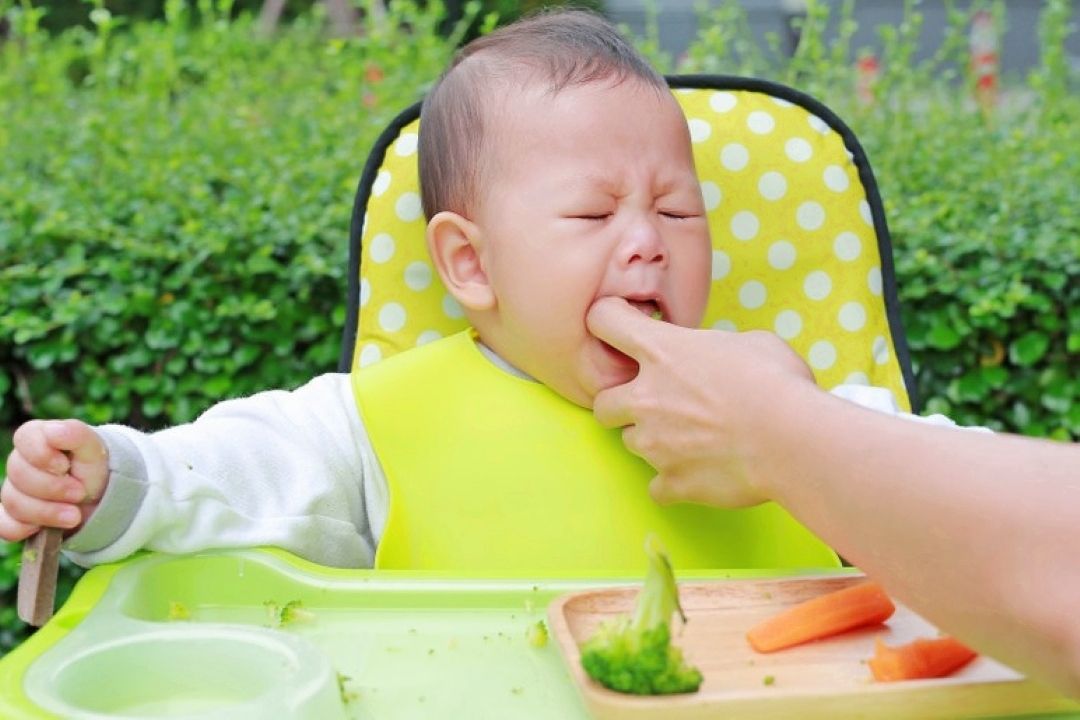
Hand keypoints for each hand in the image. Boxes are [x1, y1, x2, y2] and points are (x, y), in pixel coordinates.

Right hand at [0, 420, 108, 541]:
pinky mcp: (13, 517)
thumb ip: (76, 434)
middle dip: (52, 488)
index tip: (64, 466)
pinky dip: (26, 529)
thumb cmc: (93, 467)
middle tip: (79, 493)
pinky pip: (5, 526)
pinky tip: (48, 528)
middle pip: (18, 474)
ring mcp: (14, 491)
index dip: (43, 455)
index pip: (24, 438)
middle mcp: (19, 463)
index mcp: (36, 438)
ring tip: (75, 515)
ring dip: (47, 512)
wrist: (100, 498)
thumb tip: (54, 431)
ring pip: (14, 503)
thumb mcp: (94, 448)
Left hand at [587, 297, 815, 507]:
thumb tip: (716, 357)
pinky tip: (700, 472)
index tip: (621, 331)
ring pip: (629, 443)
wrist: (793, 440)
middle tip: (654, 404)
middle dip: (620, 404)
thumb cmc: (778, 383)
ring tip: (691, 439)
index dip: (607, 322)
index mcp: (661, 351)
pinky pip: (657, 486)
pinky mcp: (671, 482)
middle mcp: (645, 397)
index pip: (603, 321)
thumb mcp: (750, 342)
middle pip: (602, 402)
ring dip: (652, 440)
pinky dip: (673, 481)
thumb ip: (715, 348)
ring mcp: (654, 443)